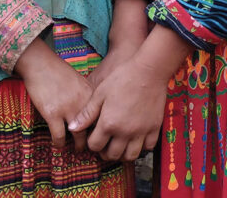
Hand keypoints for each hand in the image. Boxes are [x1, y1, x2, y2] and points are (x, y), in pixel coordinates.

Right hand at [15, 39, 92, 150]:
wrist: (41, 64)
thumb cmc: (60, 73)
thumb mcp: (80, 83)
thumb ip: (87, 98)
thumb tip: (91, 115)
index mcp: (91, 95)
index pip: (102, 117)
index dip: (103, 129)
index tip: (102, 136)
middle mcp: (83, 103)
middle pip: (93, 128)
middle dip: (93, 141)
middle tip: (92, 148)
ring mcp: (68, 109)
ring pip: (78, 136)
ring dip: (78, 146)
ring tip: (77, 150)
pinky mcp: (52, 114)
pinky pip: (59, 136)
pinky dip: (59, 144)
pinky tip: (58, 145)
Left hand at [70, 25, 191, 161]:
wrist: (149, 70)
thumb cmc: (122, 78)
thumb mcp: (100, 93)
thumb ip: (87, 113)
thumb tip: (72, 128)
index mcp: (108, 123)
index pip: (95, 146)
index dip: (91, 143)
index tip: (94, 136)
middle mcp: (125, 132)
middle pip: (112, 155)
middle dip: (105, 152)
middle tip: (105, 144)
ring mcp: (141, 131)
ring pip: (131, 156)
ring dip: (123, 154)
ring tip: (120, 145)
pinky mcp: (154, 127)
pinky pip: (148, 146)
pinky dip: (142, 146)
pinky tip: (137, 138)